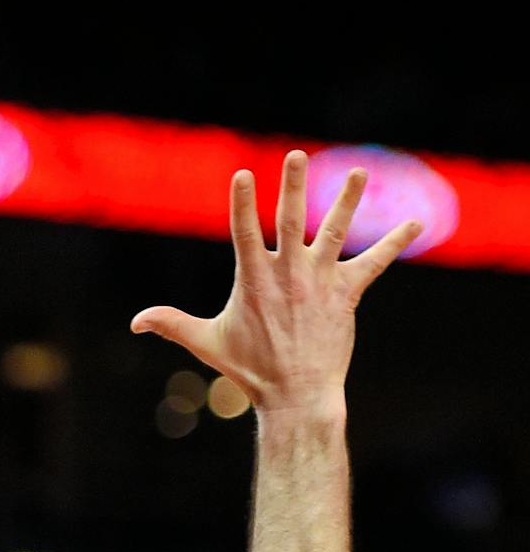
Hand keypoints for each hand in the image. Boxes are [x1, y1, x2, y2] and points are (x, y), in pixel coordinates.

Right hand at [132, 151, 421, 414]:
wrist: (296, 395)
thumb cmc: (248, 370)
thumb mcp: (206, 343)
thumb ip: (171, 324)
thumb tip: (134, 322)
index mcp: (254, 280)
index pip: (244, 232)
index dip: (242, 203)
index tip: (243, 175)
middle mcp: (289, 274)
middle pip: (292, 220)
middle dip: (293, 186)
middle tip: (296, 156)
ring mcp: (320, 281)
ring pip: (336, 231)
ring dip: (348, 200)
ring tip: (359, 172)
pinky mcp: (347, 293)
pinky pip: (375, 262)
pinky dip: (396, 241)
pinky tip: (417, 221)